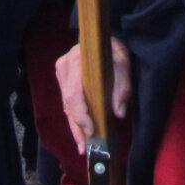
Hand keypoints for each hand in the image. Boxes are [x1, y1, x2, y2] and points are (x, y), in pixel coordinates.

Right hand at [56, 38, 130, 154]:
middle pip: (68, 103)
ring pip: (66, 106)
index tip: (91, 131)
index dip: (81, 115)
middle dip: (78, 128)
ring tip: (84, 147)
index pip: (74, 93)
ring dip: (76, 127)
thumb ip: (122, 85)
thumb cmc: (113, 49)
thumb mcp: (123, 61)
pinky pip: (67, 103)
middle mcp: (65, 66)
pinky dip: (74, 120)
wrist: (102, 37)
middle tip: (87, 147)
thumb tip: (119, 112)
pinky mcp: (63, 78)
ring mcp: (61, 72)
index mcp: (77, 60)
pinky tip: (81, 135)